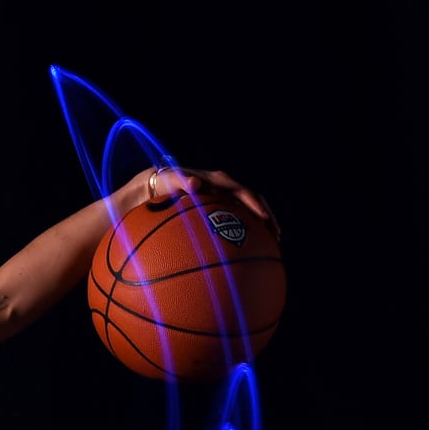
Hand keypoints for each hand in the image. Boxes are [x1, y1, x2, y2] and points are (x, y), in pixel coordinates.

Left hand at [136, 163, 279, 241]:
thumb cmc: (160, 184)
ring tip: (269, 244)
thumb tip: (196, 184)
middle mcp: (222, 187)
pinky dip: (243, 230)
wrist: (152, 185)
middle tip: (276, 236)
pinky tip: (245, 249)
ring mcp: (220, 197)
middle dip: (266, 218)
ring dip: (260, 225)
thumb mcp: (168, 181)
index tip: (266, 221)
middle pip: (252, 201)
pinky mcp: (215, 206)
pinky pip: (234, 218)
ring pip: (246, 211)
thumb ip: (180, 182)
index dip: (256, 206)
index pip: (242, 192)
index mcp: (216, 180)